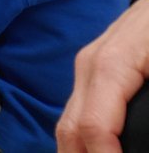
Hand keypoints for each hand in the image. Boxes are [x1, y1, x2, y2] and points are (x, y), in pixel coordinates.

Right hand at [58, 0, 148, 151]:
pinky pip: (77, 113)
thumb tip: (147, 130)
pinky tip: (95, 151)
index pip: (93, 127)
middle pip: (70, 130)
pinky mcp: (92, 72)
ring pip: (68, 124)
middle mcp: (88, 67)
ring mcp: (86, 68)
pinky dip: (82, 141)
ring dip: (79, 151)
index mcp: (110, 65)